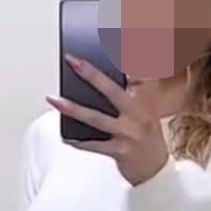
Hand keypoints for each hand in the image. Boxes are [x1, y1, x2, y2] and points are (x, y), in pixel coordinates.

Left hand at [47, 54, 175, 185]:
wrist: (156, 173)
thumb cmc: (146, 139)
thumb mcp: (145, 113)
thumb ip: (131, 94)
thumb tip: (110, 78)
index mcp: (145, 101)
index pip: (137, 73)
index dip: (127, 56)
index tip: (115, 38)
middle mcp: (139, 114)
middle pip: (111, 90)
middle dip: (90, 74)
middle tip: (72, 60)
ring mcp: (130, 133)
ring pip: (97, 118)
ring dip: (73, 108)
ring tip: (54, 100)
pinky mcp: (121, 151)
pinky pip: (94, 145)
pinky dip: (78, 141)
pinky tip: (66, 136)